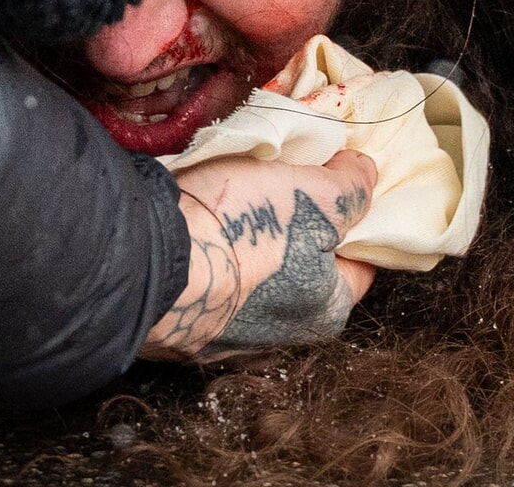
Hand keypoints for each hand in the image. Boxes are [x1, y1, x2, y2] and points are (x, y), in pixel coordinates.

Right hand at [140, 150, 377, 361]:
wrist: (147, 260)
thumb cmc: (241, 230)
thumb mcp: (312, 194)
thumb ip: (350, 187)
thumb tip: (366, 175)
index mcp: (326, 309)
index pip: (357, 259)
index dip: (351, 218)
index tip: (333, 185)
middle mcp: (281, 335)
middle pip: (302, 267)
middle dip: (294, 228)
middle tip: (276, 184)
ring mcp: (224, 338)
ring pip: (251, 277)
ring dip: (245, 241)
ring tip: (230, 197)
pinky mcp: (179, 327)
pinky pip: (206, 283)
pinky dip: (206, 256)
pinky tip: (198, 224)